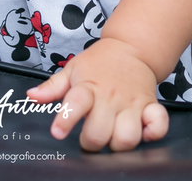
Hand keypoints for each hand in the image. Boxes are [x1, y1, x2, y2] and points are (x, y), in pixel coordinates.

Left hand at [26, 36, 168, 151]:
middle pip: (100, 133)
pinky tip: (142, 132)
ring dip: (118, 144)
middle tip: (89, 137)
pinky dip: (152, 134)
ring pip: (128, 137)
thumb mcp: (73, 69)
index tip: (58, 132)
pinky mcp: (151, 106)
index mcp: (89, 86)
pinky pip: (158, 126)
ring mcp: (133, 102)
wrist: (132, 47)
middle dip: (91, 142)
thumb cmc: (99, 63)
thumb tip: (32, 97)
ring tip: (112, 136)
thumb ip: (52, 87)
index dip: (65, 120)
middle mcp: (111, 97)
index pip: (76, 103)